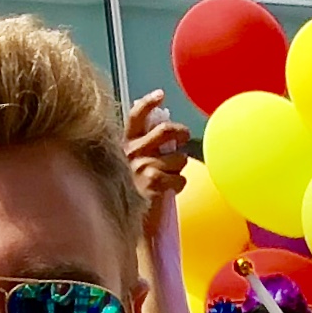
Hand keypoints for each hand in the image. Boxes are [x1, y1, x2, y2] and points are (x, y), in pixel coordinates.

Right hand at [123, 91, 195, 207]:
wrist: (130, 218)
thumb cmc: (136, 188)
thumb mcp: (135, 161)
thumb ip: (147, 144)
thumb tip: (169, 129)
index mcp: (126, 142)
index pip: (136, 115)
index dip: (148, 102)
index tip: (161, 94)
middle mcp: (131, 152)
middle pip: (164, 130)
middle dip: (181, 132)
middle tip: (185, 136)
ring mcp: (141, 167)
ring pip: (178, 158)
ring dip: (179, 168)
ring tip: (168, 177)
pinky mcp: (152, 183)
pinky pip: (180, 179)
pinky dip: (179, 185)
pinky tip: (169, 190)